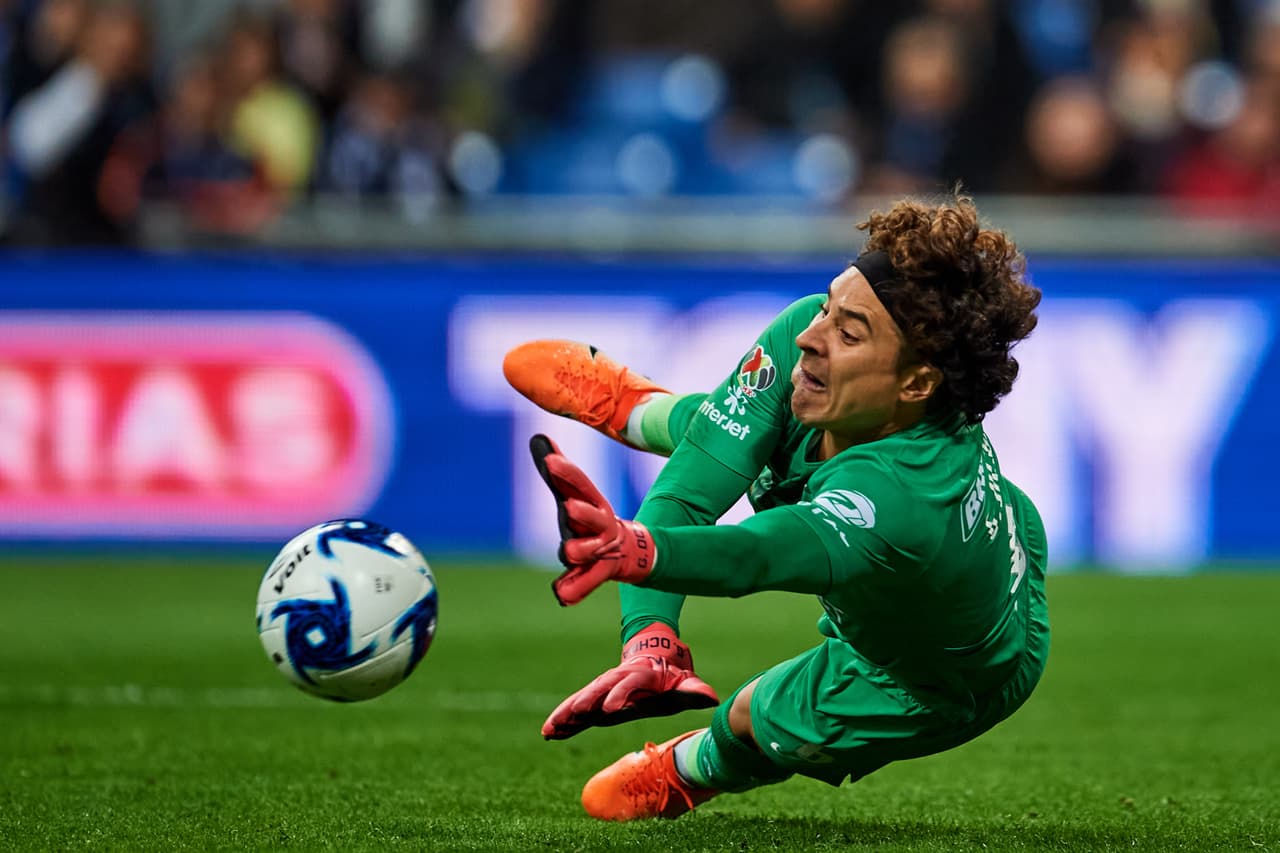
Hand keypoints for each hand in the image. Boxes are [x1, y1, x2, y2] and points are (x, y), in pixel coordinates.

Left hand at [529, 434, 653, 605]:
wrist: (627, 550)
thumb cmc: (590, 516)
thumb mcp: (575, 493)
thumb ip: (558, 469)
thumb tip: (537, 437)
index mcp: (591, 501)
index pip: (579, 484)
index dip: (565, 473)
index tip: (549, 462)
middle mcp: (599, 523)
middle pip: (590, 515)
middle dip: (582, 511)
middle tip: (569, 508)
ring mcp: (600, 548)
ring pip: (590, 549)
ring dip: (579, 550)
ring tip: (567, 552)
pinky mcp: (598, 572)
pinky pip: (586, 581)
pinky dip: (575, 589)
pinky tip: (561, 595)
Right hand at [542, 622, 718, 738]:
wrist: (652, 659)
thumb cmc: (669, 677)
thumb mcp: (684, 681)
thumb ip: (694, 691)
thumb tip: (712, 698)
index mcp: (639, 675)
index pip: (629, 686)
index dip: (620, 696)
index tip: (610, 710)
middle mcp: (616, 680)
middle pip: (598, 690)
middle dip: (586, 702)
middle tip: (574, 714)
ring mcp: (602, 689)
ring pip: (581, 700)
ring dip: (565, 713)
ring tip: (550, 729)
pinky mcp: (593, 701)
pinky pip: (575, 709)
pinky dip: (562, 719)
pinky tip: (549, 734)